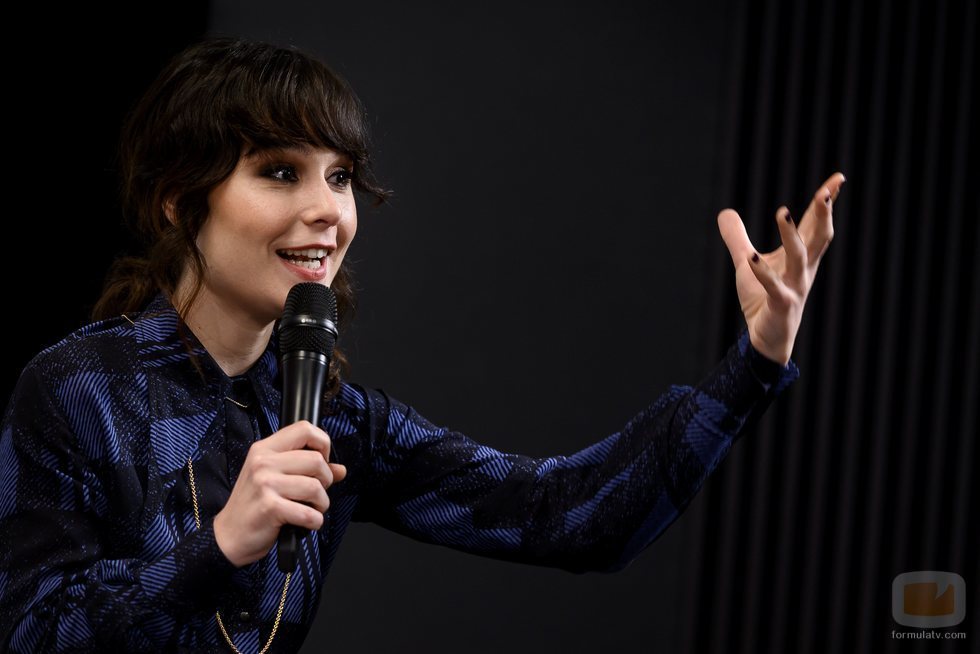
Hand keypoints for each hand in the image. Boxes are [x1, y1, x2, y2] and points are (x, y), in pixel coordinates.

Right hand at [213, 421, 346, 566]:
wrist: (228, 536)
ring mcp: (265, 484)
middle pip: (316, 460)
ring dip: (321, 503)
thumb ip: (306, 469)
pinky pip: (309, 513)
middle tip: (315, 492)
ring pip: (316, 487)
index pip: (305, 429)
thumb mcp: (274, 479)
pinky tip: (305, 523)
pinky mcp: (270, 507)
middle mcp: (263, 462)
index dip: (323, 444)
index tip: (321, 462)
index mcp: (264, 449)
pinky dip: (314, 521)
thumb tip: (341, 469)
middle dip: (326, 480)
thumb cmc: (253, 506)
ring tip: (310, 508)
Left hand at [717, 172, 844, 364]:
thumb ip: (737, 238)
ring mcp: (795, 287)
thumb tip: (724, 211)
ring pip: (799, 257)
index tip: (838, 178)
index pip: (815, 224)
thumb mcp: (747, 262)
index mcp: (801, 257)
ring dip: (791, 235)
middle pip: (818, 237)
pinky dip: (763, 272)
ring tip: (782, 212)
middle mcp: (803, 269)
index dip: (826, 202)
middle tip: (826, 192)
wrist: (766, 339)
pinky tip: (752, 258)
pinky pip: (774, 286)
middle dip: (823, 214)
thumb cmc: (762, 299)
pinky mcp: (781, 304)